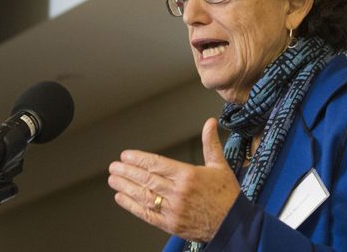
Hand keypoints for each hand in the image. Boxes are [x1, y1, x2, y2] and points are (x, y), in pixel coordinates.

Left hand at [108, 118, 239, 241]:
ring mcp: (173, 209)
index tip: (126, 155)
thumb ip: (210, 143)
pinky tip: (122, 198)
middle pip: (147, 179)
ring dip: (126, 187)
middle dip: (127, 172)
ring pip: (144, 195)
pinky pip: (147, 214)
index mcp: (188, 175)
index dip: (138, 159)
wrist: (233, 224)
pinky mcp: (170, 224)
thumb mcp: (219, 165)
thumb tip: (210, 123)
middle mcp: (178, 192)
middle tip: (114, 166)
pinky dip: (132, 206)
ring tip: (113, 180)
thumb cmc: (226, 195)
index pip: (157, 164)